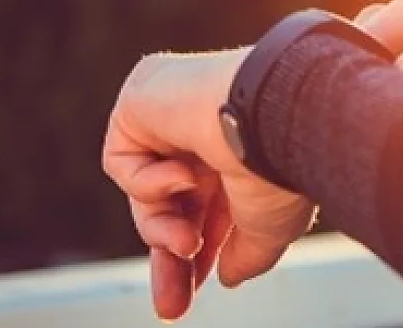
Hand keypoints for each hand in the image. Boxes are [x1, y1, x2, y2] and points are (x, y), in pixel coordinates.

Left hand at [102, 49, 316, 320]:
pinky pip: (122, 160)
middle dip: (170, 253)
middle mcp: (207, 127)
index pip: (207, 204)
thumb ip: (247, 252)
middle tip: (171, 306)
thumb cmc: (279, 163)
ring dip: (162, 228)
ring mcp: (172, 109)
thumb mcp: (268, 227)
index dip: (201, 248)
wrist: (270, 117)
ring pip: (146, 189)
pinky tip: (185, 173)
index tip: (201, 285)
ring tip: (184, 243)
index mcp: (242, 148)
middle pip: (173, 202)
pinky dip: (148, 182)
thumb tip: (230, 276)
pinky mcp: (141, 96)